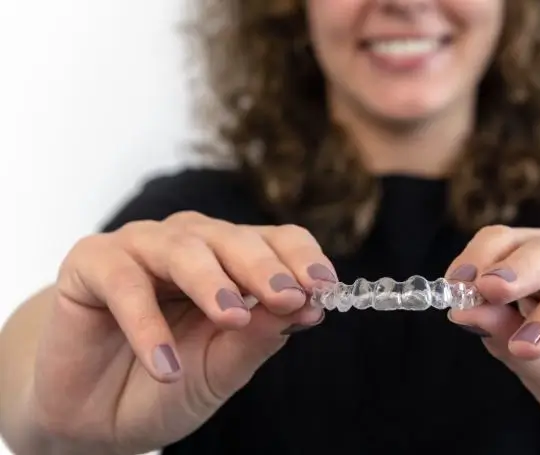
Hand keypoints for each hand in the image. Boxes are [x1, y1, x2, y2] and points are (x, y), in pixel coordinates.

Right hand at [30, 212, 334, 453]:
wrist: (92, 418)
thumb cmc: (164, 386)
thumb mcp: (221, 370)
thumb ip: (258, 337)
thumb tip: (306, 306)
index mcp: (232, 262)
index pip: (278, 242)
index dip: (302, 260)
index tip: (325, 288)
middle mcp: (192, 245)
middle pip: (234, 238)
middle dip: (264, 268)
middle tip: (287, 296)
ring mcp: (141, 249)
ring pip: (182, 248)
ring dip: (210, 282)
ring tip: (231, 319)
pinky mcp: (91, 264)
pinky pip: (123, 282)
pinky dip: (146, 325)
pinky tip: (166, 367)